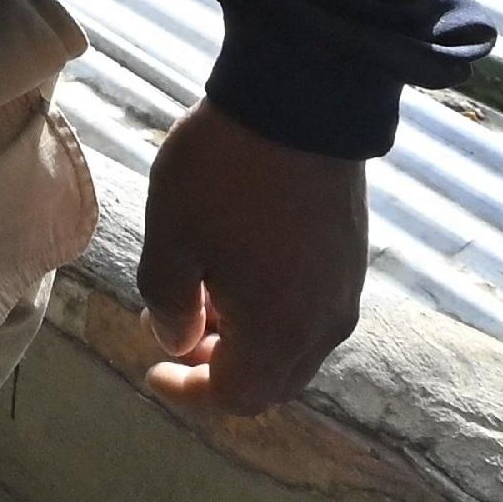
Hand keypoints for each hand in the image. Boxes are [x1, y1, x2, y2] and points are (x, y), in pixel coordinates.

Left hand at [137, 101, 367, 413]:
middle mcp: (323, 324)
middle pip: (270, 379)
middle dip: (216, 367)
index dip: (190, 392)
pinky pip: (308, 310)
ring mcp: (343, 291)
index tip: (153, 371)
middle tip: (170, 332)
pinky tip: (234, 268)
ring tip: (194, 292)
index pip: (237, 395)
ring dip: (242, 336)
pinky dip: (269, 310)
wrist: (299, 105)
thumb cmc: (223, 175)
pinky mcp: (349, 258)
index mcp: (279, 332)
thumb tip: (176, 341)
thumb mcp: (171, 236)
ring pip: (291, 345)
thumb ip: (167, 301)